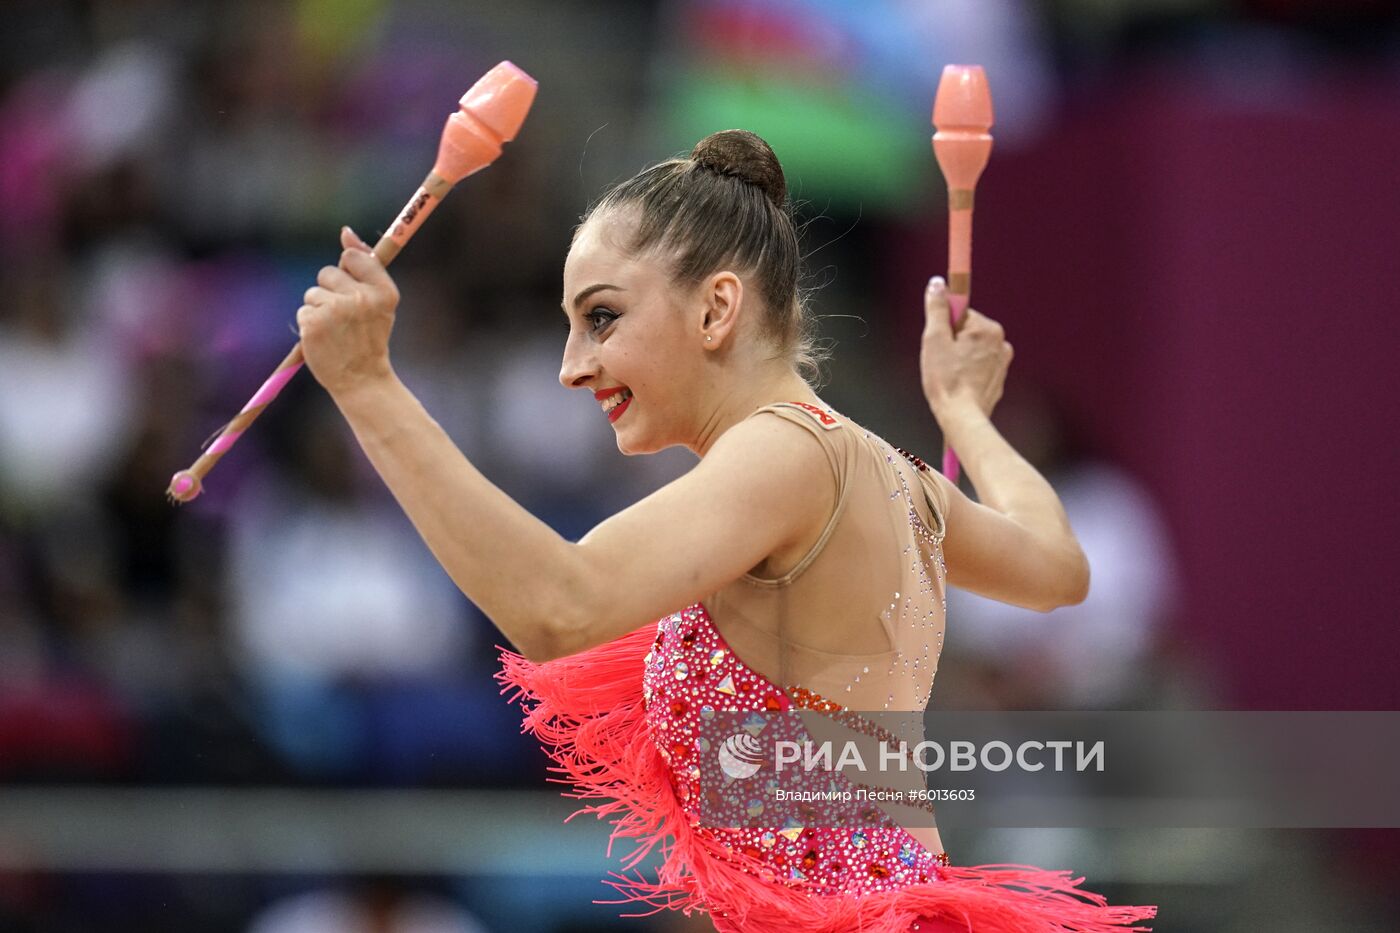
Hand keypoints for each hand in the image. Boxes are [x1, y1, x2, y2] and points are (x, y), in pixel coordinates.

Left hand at [297, 226, 399, 397]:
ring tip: (335, 330)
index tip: (352, 288)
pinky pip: (303, 311)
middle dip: (330, 291)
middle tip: (345, 317)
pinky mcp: (314, 323)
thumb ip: (365, 266)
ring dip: (319, 309)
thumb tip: (346, 232)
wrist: (362, 379)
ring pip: (313, 293)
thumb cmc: (369, 338)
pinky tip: (325, 339)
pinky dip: (310, 325)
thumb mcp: (379, 302)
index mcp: (383, 291)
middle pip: (328, 272)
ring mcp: (336, 310)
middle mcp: (361, 298)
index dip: (348, 270)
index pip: (354, 257)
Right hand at [919, 276, 1012, 421]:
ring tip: (949, 375)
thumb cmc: (947, 380)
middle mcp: (1001, 342)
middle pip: (967, 331)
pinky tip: (958, 384)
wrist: (962, 416)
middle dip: (952, 343)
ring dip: (959, 358)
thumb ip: (937, 308)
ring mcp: (1002, 362)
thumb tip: (937, 284)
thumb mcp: (934, 339)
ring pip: (973, 350)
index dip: (944, 328)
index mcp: (987, 328)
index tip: (939, 342)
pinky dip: (968, 372)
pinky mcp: (998, 379)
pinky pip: (979, 367)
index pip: (960, 314)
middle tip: (941, 361)